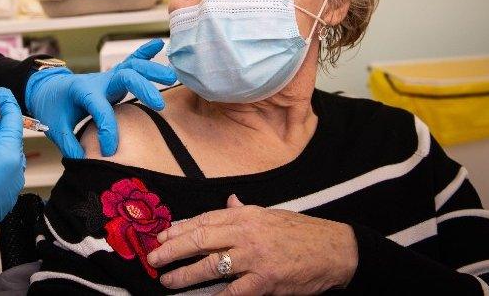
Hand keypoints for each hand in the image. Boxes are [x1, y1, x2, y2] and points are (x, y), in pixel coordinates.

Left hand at [25, 39, 176, 158]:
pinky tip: (159, 43)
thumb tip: (82, 160)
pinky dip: (144, 52)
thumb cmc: (52, 107)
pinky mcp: (113, 76)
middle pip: (124, 77)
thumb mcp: (55, 127)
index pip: (100, 109)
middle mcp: (98, 81)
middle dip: (142, 88)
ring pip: (132, 66)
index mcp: (82, 92)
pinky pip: (131, 61)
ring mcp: (107, 76)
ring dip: (151, 70)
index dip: (107, 130)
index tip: (109, 150)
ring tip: (171, 77)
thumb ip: (69, 144)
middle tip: (159, 104)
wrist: (48, 89)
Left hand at [147, 195, 358, 294]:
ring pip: (211, 265)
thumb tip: (229, 202)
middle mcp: (246, 233)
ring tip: (168, 280)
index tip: (160, 235)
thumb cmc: (302, 233)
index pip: (204, 220)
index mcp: (246, 216)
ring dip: (185, 274)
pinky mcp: (265, 280)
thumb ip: (245, 211)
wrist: (335, 250)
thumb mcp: (270, 215)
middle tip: (153, 257)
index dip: (179, 229)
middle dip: (172, 249)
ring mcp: (254, 257)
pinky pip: (234, 290)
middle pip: (200, 240)